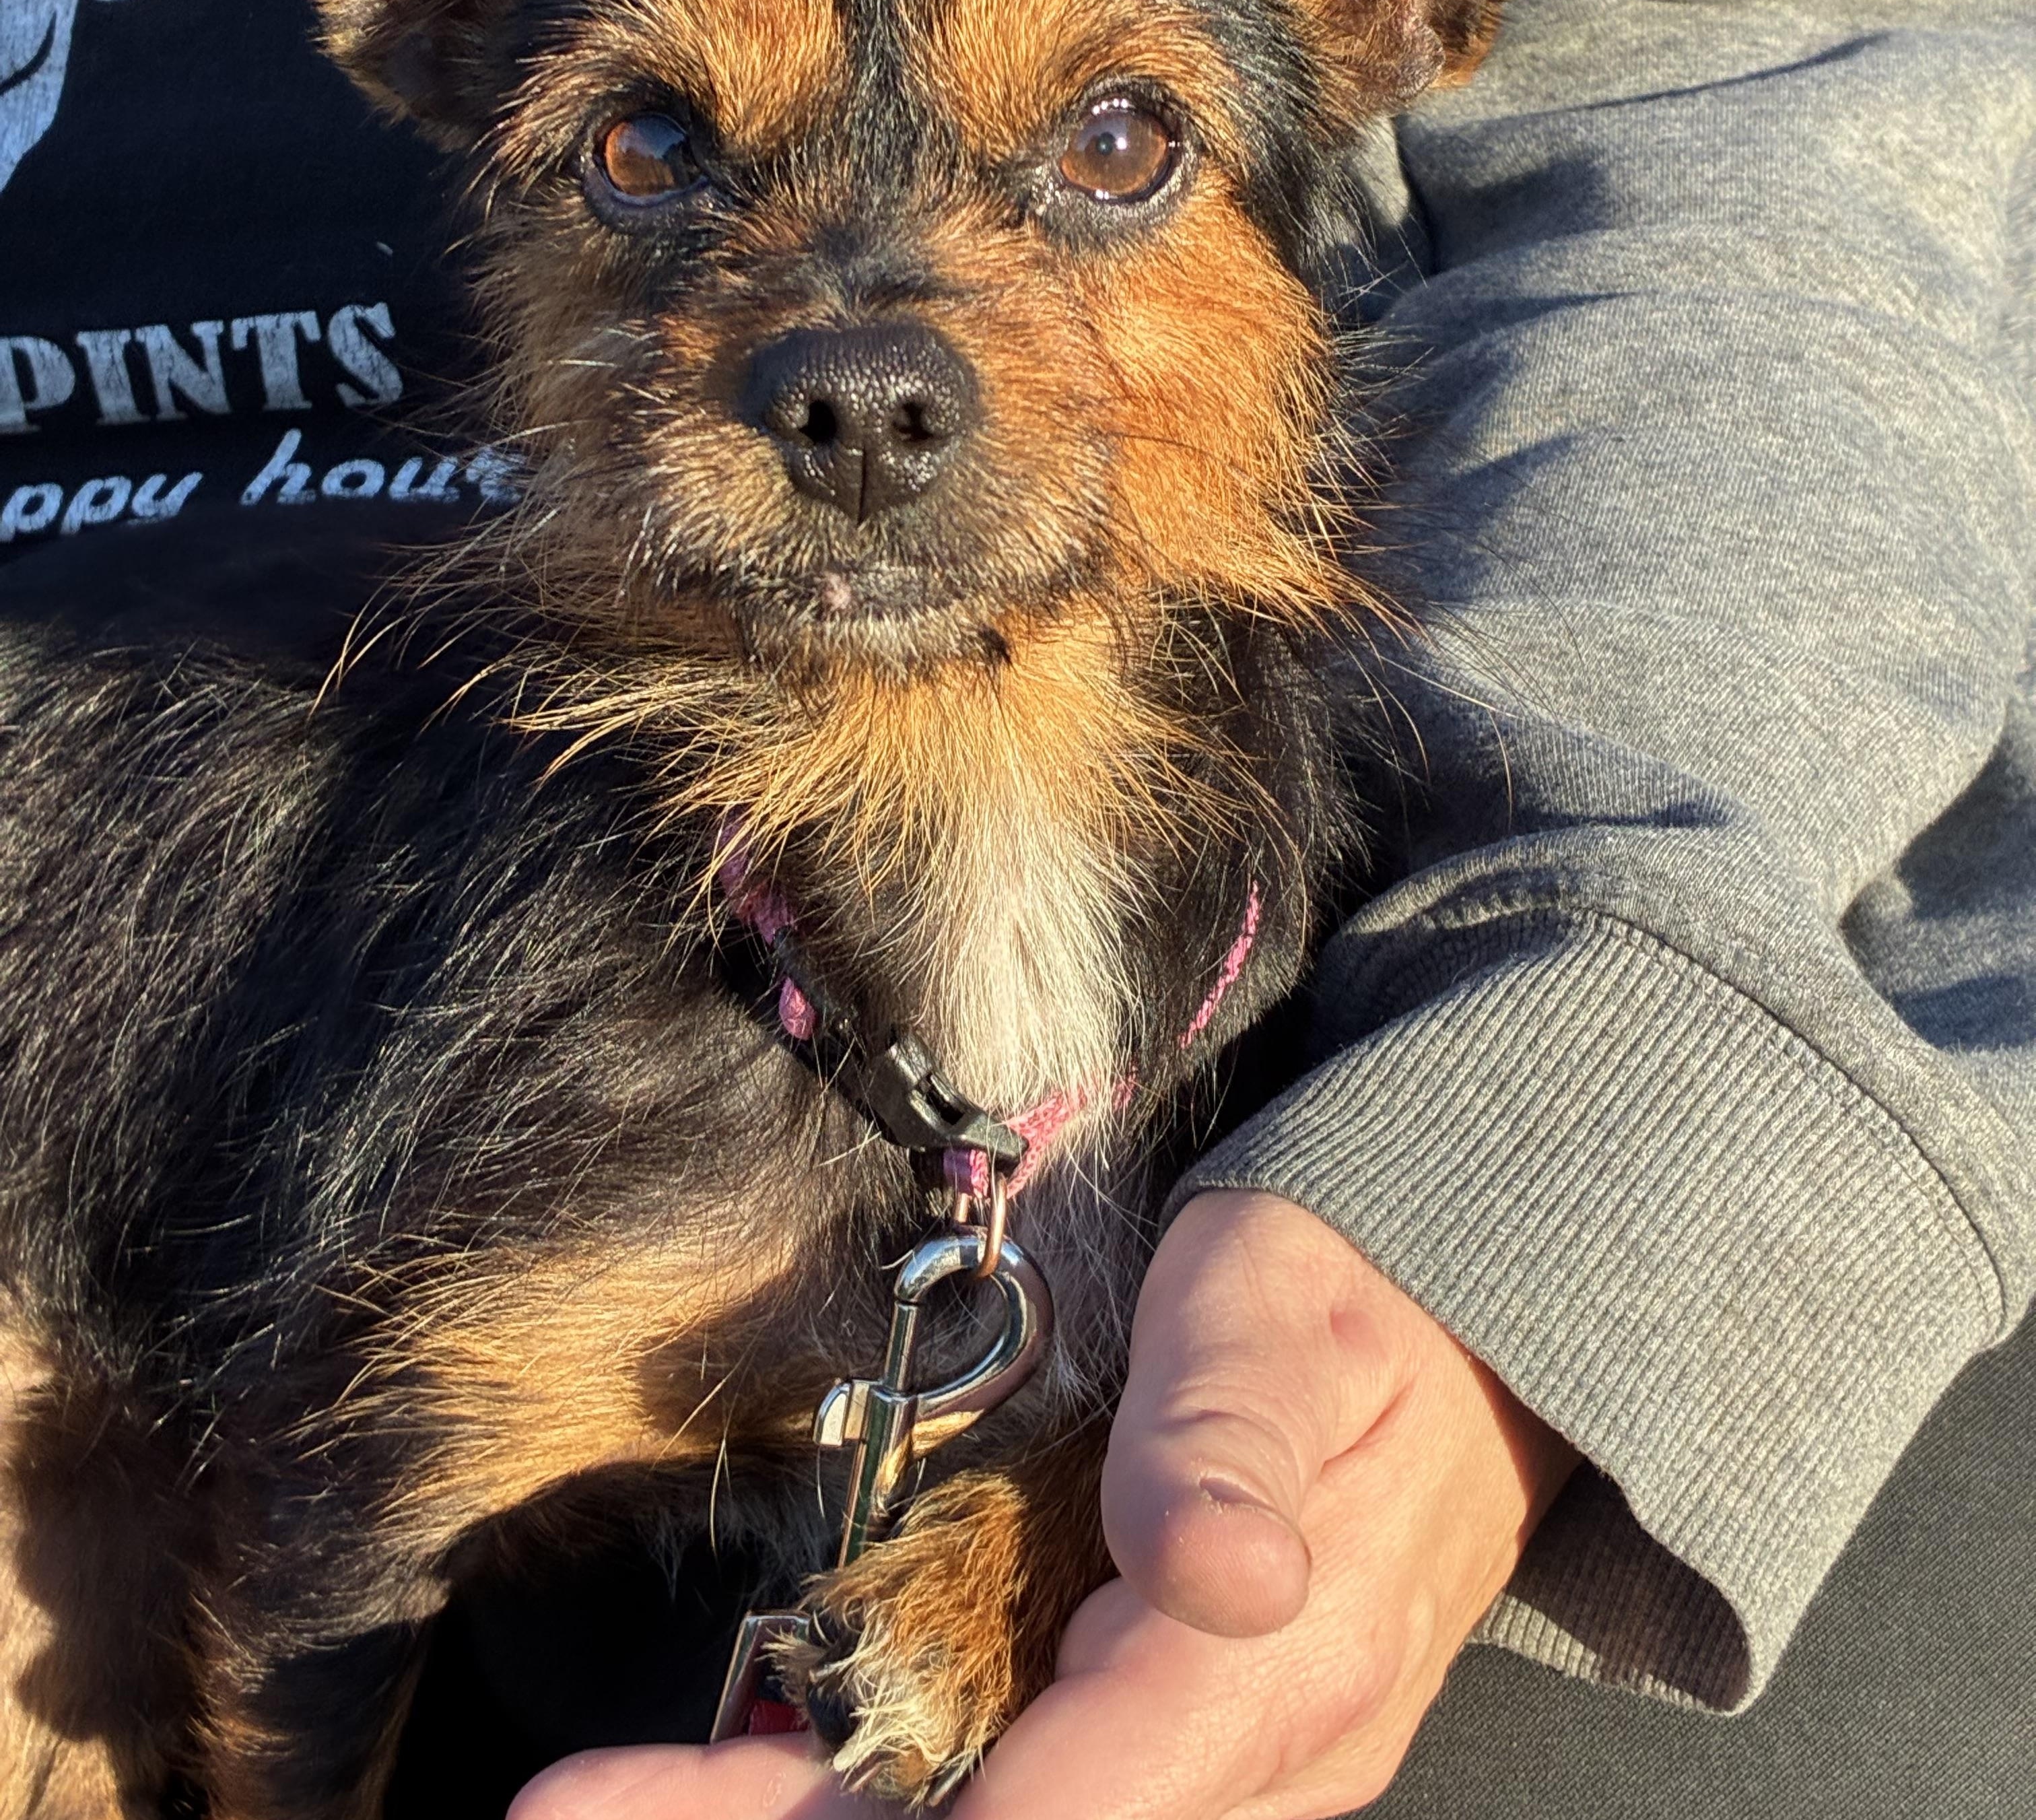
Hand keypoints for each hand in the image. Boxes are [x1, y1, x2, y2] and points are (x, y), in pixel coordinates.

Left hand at [510, 1191, 1575, 1819]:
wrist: (1453, 1334)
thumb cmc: (1347, 1299)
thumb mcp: (1279, 1320)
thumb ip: (1231, 1439)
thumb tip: (1219, 1575)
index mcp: (1272, 1663)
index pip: (1076, 1798)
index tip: (707, 1815)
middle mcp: (1246, 1752)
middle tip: (582, 1815)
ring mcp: (1213, 1757)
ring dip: (806, 1817)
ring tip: (619, 1801)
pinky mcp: (1178, 1730)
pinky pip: (1028, 1785)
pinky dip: (884, 1790)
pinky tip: (772, 1766)